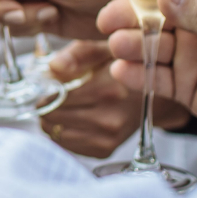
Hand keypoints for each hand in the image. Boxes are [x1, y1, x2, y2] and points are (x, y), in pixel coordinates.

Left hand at [41, 40, 189, 157]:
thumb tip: (51, 66)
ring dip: (50, 118)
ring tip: (58, 103)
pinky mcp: (105, 149)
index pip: (56, 97)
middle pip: (52, 116)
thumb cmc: (124, 65)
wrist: (155, 91)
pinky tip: (70, 116)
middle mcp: (108, 117)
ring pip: (55, 132)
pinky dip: (61, 130)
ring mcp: (107, 136)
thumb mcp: (102, 48)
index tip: (41, 83)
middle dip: (44, 103)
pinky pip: (67, 144)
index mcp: (107, 89)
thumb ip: (76, 54)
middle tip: (47, 92)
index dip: (43, 89)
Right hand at [98, 0, 196, 135]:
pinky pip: (154, 77)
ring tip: (119, 45)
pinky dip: (136, 74)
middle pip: (152, 11)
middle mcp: (196, 20)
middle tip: (109, 19)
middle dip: (128, 13)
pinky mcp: (185, 84)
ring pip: (149, 43)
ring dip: (129, 43)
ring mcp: (189, 52)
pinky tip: (123, 70)